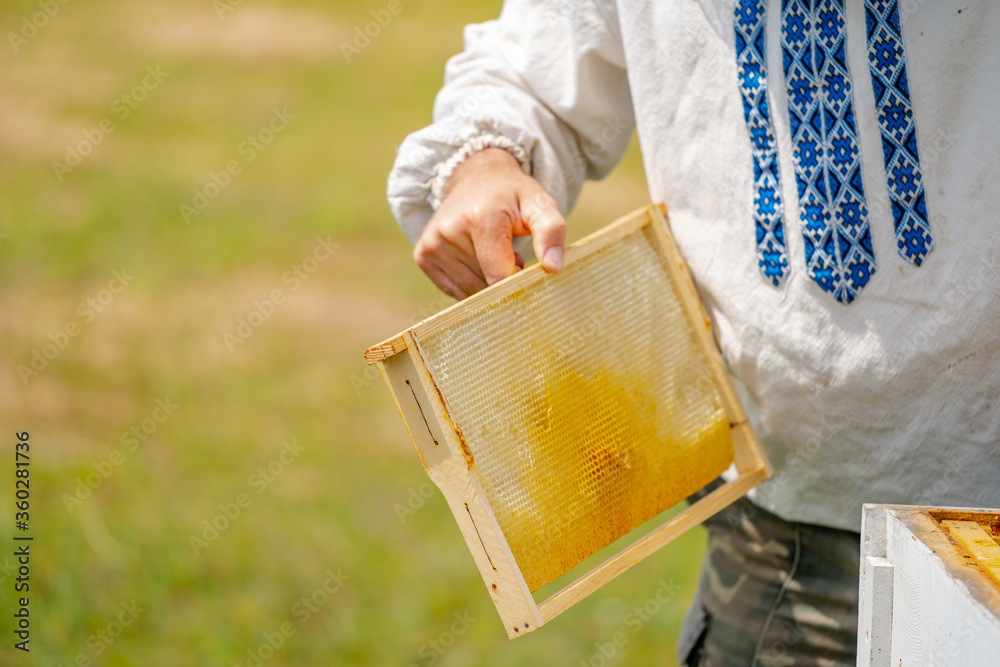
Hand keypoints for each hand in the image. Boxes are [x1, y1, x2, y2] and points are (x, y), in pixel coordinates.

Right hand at [413, 147, 566, 299]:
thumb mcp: (540, 204)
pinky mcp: (423, 255)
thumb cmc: (512, 196)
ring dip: (487, 282)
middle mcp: (449, 231)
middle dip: (503, 280)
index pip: (499, 276)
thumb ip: (552, 232)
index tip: (526, 270)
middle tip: (511, 253)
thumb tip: (554, 267)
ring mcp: (432, 244)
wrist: (476, 179)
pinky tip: (476, 257)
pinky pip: (453, 290)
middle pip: (484, 285)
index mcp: (480, 218)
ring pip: (469, 291)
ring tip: (493, 252)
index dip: (517, 282)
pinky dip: (470, 282)